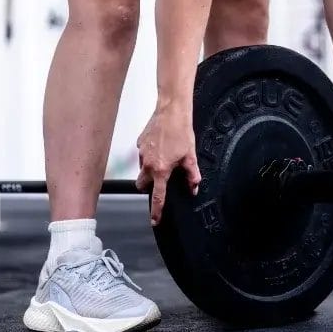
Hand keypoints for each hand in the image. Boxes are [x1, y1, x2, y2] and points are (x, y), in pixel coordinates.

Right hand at [136, 104, 200, 225]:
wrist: (171, 111)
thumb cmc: (181, 132)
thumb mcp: (191, 156)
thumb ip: (192, 175)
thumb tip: (193, 188)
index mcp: (161, 170)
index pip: (158, 196)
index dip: (156, 211)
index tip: (154, 220)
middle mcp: (148, 164)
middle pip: (142, 185)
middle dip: (148, 187)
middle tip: (159, 182)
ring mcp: (141, 153)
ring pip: (142, 169)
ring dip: (149, 170)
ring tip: (163, 159)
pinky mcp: (139, 143)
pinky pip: (142, 155)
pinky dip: (149, 155)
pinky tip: (160, 147)